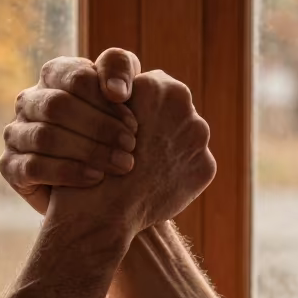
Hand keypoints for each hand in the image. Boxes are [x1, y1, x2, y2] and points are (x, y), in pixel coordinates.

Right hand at [0, 48, 140, 214]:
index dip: (105, 100)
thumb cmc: (113, 128)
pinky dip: (68, 172)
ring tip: (120, 164)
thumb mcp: (124, 92)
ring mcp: (15, 133)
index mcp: (54, 75)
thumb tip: (116, 91)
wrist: (97, 181)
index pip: (75, 77)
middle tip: (131, 146)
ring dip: (87, 151)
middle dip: (98, 127)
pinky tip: (95, 178)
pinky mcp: (10, 165)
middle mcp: (29, 100)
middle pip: (56, 106)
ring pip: (44, 137)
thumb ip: (121, 70)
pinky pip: (33, 167)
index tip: (134, 123)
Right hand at [48, 70, 215, 238]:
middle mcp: (185, 107)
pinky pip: (192, 164)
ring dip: (167, 148)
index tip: (121, 124)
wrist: (103, 211)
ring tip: (142, 168)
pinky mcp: (205, 167)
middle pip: (172, 110)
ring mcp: (199, 139)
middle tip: (133, 146)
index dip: (135, 106)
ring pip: (184, 137)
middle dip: (157, 125)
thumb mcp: (99, 113)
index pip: (152, 86)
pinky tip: (154, 183)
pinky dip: (176, 173)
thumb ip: (124, 100)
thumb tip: (132, 98)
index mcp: (157, 86)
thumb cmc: (91, 158)